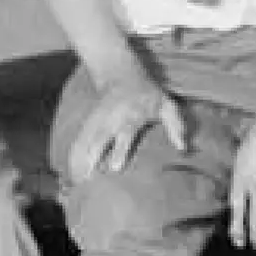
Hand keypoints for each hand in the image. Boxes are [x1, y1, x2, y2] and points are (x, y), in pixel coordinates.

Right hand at [66, 67, 187, 185]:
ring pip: (85, 141)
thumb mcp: (166, 104)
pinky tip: (73, 172)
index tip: (114, 168)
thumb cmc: (147, 94)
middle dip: (92, 158)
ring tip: (77, 182)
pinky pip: (79, 140)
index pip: (124, 135)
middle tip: (88, 180)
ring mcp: (97, 121)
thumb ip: (175, 125)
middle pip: (98, 140)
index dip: (119, 151)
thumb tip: (183, 148)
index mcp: (131, 116)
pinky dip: (75, 155)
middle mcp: (111, 120)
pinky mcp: (88, 123)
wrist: (119, 73)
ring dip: (80, 160)